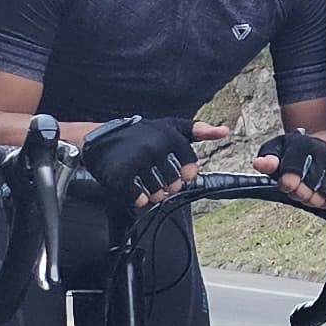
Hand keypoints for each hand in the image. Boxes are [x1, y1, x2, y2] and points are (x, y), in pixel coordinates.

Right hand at [79, 115, 201, 205]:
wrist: (100, 138)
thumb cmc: (140, 133)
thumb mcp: (170, 126)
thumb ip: (199, 130)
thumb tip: (224, 131)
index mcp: (169, 135)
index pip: (191, 166)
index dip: (187, 174)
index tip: (180, 173)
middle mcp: (155, 146)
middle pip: (174, 183)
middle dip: (167, 184)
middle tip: (156, 174)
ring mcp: (138, 160)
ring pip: (158, 192)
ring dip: (153, 192)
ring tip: (144, 180)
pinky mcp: (122, 174)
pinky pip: (139, 198)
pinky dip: (138, 197)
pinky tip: (133, 187)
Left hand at [254, 129, 325, 212]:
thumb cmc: (297, 151)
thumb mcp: (278, 149)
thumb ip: (268, 158)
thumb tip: (259, 164)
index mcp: (301, 147)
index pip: (290, 179)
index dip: (286, 185)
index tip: (286, 181)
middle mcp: (321, 154)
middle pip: (304, 192)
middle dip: (298, 193)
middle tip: (298, 187)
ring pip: (319, 198)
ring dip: (311, 199)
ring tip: (309, 190)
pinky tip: (322, 194)